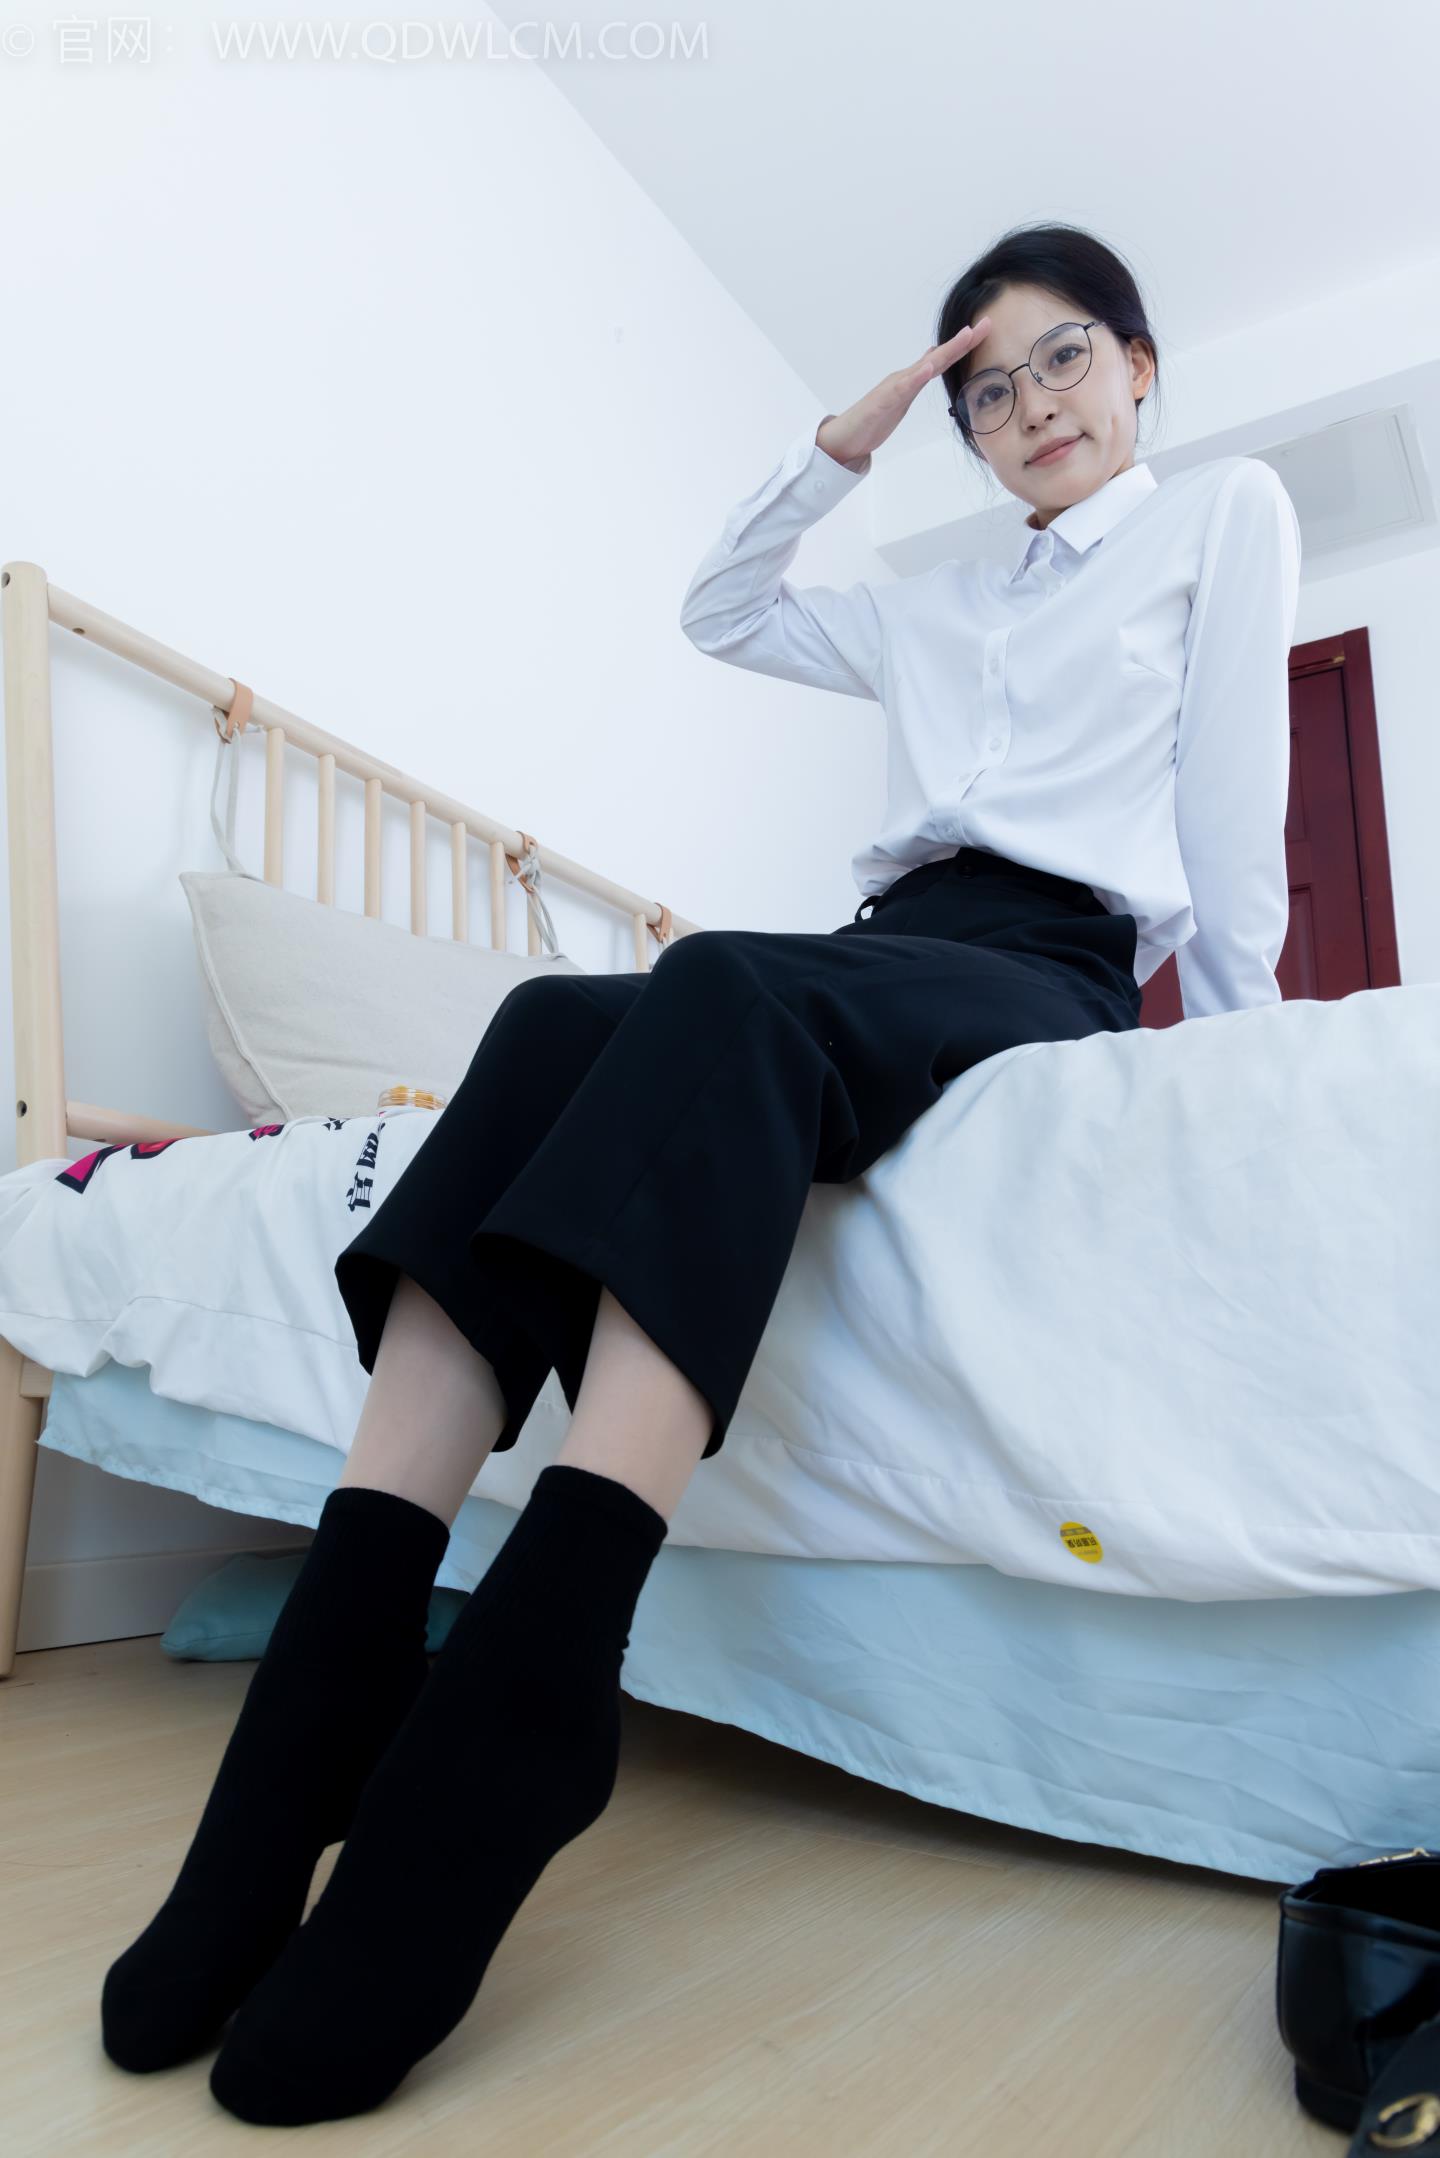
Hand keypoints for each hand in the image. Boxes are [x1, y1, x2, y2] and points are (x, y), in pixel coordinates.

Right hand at [816, 317, 991, 467]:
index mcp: (911, 379)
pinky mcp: (881, 403)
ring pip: (923, 368)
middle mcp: (904, 378)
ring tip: (964, 337)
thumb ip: (918, 378)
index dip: (965, 344)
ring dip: (944, 352)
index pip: (943, 359)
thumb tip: (933, 358)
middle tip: (985, 324)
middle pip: (938, 357)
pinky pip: (900, 389)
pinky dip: (915, 378)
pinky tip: (927, 368)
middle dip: (962, 341)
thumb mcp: (903, 396)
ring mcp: (892, 389)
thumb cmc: (873, 419)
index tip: (986, 328)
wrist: (844, 438)